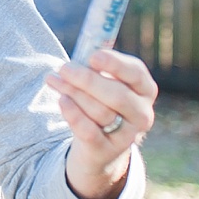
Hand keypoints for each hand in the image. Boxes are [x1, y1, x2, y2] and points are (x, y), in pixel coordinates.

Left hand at [45, 48, 157, 198]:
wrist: (98, 147)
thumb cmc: (99, 103)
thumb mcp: (103, 84)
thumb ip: (95, 67)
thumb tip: (82, 48)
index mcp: (145, 90)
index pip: (136, 73)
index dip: (115, 64)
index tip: (93, 57)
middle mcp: (142, 114)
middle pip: (118, 96)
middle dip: (88, 80)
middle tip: (64, 68)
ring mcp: (128, 135)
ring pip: (101, 112)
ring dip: (73, 93)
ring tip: (53, 80)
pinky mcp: (107, 151)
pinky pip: (90, 132)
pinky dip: (74, 114)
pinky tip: (62, 101)